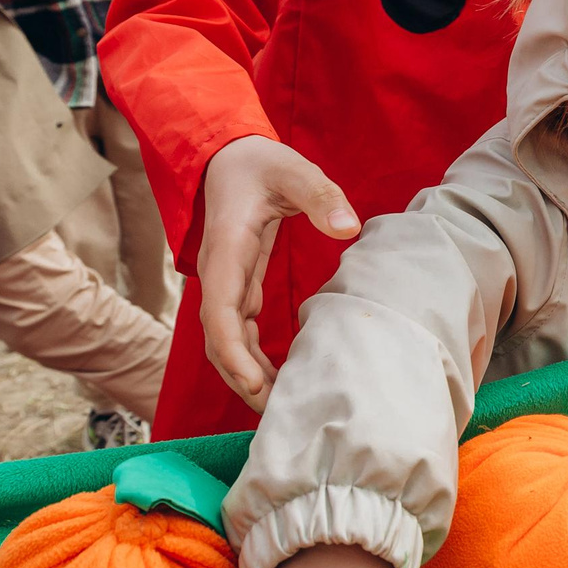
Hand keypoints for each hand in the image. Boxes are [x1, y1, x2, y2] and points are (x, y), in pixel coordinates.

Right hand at [197, 136, 360, 409]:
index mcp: (228, 249)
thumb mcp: (294, 169)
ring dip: (246, 373)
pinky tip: (278, 377)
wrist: (231, 156)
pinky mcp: (239, 285)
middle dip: (241, 377)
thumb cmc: (261, 163)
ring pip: (226, 341)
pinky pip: (239, 331)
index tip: (255, 383)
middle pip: (219, 339)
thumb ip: (321, 195)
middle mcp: (220, 273)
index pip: (221, 313)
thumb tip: (349, 227)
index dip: (233, 352)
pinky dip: (252, 357)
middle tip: (276, 412)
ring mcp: (227, 282)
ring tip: (280, 406)